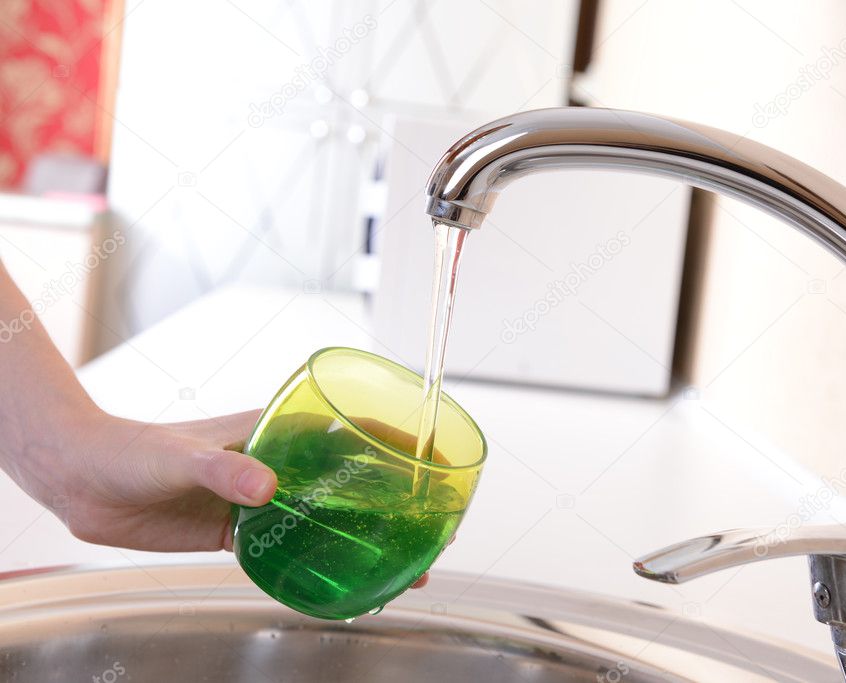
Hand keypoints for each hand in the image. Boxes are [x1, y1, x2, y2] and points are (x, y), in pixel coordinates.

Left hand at [24, 406, 432, 586]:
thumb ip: (224, 470)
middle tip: (429, 529)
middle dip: (390, 502)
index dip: (392, 442)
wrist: (87, 482)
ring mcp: (261, 499)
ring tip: (401, 565)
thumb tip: (267, 489)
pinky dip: (317, 563)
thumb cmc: (133, 449)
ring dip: (361, 539)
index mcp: (274, 431)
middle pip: (348, 481)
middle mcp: (277, 464)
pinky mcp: (239, 531)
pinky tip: (340, 581)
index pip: (348, 429)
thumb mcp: (181, 455)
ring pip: (325, 519)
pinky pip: (289, 549)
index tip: (430, 459)